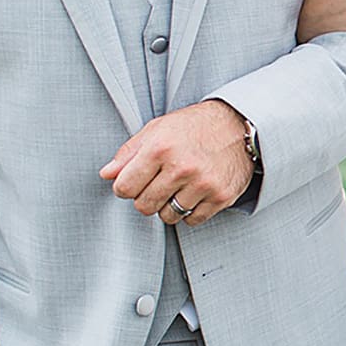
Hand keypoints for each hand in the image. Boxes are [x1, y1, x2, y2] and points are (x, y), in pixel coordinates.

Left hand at [100, 100, 253, 225]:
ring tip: (178, 187)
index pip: (125, 188)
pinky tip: (195, 193)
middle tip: (158, 184)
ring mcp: (203, 184)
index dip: (126, 187)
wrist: (238, 125)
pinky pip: (192, 220)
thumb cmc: (195, 126)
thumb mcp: (158, 129)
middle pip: (144, 206)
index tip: (134, 182)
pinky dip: (190, 211)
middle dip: (146, 198)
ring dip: (169, 206)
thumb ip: (129, 152)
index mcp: (160, 148)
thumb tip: (107, 174)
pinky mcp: (220, 197)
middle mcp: (181, 167)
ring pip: (168, 216)